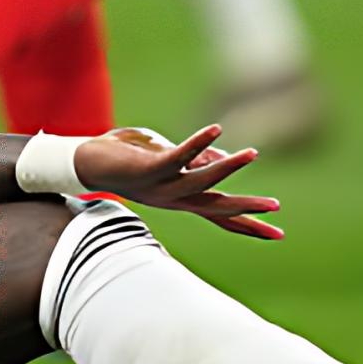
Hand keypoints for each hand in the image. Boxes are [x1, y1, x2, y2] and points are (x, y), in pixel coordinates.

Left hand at [74, 125, 284, 239]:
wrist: (84, 163)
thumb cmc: (128, 158)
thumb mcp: (167, 158)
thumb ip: (195, 160)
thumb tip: (223, 156)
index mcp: (181, 200)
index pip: (219, 217)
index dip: (248, 225)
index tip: (278, 234)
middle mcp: (173, 199)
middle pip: (216, 208)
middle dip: (246, 209)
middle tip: (276, 208)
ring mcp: (160, 186)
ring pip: (201, 181)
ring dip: (227, 167)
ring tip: (253, 153)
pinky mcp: (148, 169)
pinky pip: (177, 156)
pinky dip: (198, 142)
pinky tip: (216, 129)